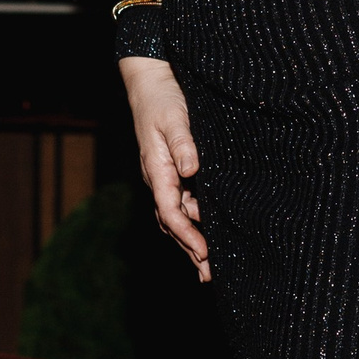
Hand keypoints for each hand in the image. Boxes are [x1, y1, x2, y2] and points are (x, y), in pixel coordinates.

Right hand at [119, 56, 208, 277]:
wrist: (150, 83)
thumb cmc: (163, 99)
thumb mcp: (175, 118)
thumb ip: (183, 143)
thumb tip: (191, 169)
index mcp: (157, 170)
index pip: (171, 213)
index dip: (188, 236)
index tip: (205, 254)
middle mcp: (159, 179)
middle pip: (172, 224)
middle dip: (189, 249)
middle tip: (208, 276)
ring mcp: (164, 177)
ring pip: (176, 217)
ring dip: (191, 241)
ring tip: (208, 265)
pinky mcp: (173, 171)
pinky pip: (180, 204)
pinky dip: (192, 222)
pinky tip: (206, 232)